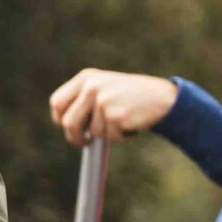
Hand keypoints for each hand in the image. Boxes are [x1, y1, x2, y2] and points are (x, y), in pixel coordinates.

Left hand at [49, 69, 177, 146]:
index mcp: (86, 78)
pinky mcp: (115, 115)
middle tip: (85, 143)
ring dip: (108, 134)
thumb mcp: (105, 88)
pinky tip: (132, 123)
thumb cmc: (132, 97)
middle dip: (75, 137)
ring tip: (123, 121)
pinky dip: (121, 137)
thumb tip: (65, 124)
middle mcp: (91, 87)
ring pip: (93, 132)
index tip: (70, 129)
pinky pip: (111, 137)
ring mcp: (102, 100)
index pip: (57, 102)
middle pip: (68, 122)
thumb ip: (84, 100)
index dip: (60, 119)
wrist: (164, 98)